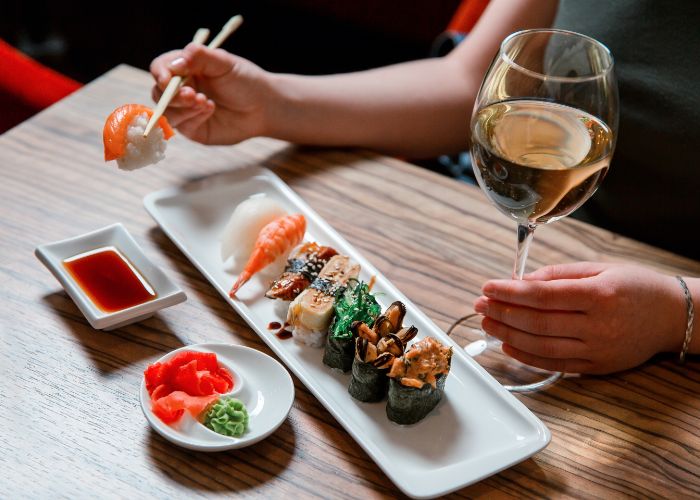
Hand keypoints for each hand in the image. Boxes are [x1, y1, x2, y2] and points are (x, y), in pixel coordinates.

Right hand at [150, 43, 272, 143]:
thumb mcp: (223, 63)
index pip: (160, 69)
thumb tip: (175, 63)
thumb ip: (199, 57)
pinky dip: (193, 117)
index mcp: (185, 68)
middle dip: (172, 95)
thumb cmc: (244, 81)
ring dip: (183, 107)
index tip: (168, 79)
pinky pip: (181, 125)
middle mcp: (180, 89)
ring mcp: (185, 110)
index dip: (160, 73)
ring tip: (205, 102)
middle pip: (159, 92)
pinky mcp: (192, 128)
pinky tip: (210, 109)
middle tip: (192, 94)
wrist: (263, 107)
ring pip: (166, 112)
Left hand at [473, 262, 687, 373]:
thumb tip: (522, 282)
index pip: (542, 296)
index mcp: (598, 295)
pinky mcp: (596, 368)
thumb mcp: (600, 268)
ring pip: (541, 346)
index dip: (509, 292)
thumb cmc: (637, 287)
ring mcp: (597, 350)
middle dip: (502, 312)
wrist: (673, 316)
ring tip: (487, 322)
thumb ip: (559, 275)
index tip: (487, 287)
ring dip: (507, 334)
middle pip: (537, 323)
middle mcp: (598, 326)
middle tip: (479, 304)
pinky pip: (554, 364)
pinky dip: (527, 356)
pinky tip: (507, 344)